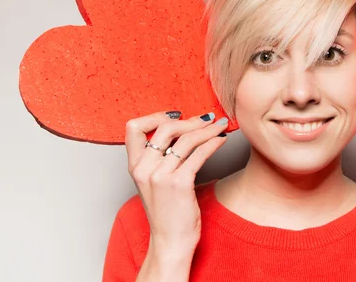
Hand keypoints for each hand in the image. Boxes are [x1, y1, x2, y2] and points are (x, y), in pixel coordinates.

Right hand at [125, 110, 228, 251]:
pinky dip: (214, 142)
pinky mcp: (179, 183)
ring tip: (220, 125)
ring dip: (207, 129)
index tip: (177, 114)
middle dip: (190, 120)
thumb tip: (182, 130)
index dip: (155, 116)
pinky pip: (199, 153)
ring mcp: (160, 176)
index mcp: (135, 166)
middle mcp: (144, 169)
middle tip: (208, 118)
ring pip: (186, 139)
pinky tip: (222, 139)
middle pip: (165, 128)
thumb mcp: (154, 182)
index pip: (133, 128)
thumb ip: (158, 159)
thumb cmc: (168, 210)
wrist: (171, 241)